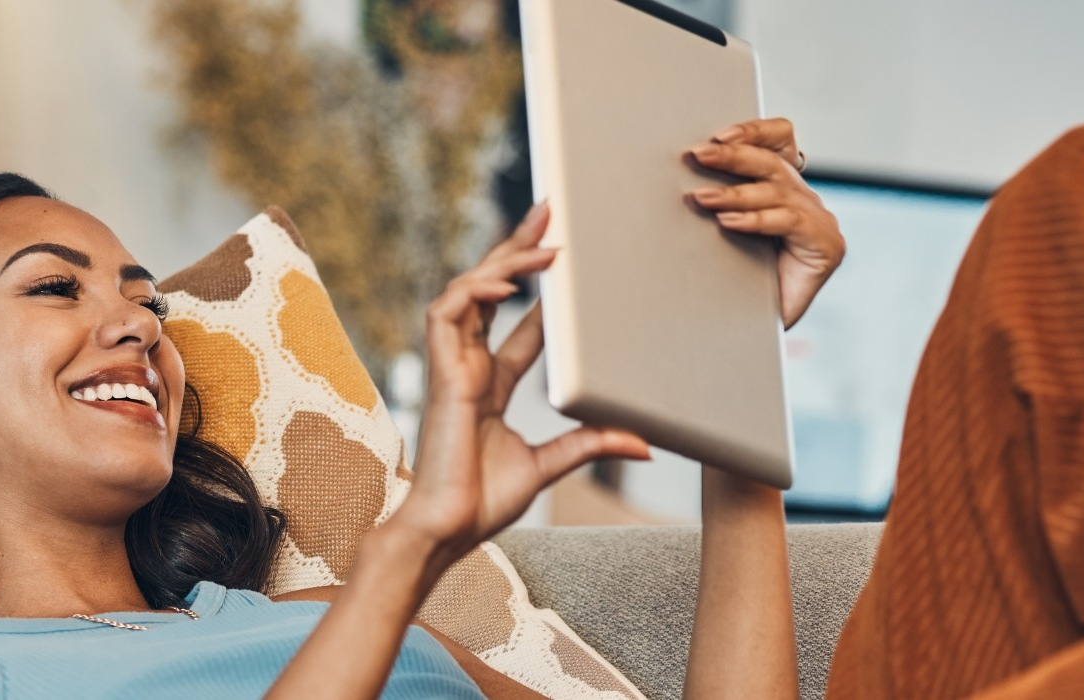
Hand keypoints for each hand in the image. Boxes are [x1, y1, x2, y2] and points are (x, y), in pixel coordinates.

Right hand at [385, 203, 651, 569]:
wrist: (447, 530)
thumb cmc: (483, 502)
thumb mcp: (550, 464)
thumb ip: (589, 444)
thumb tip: (642, 443)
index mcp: (490, 384)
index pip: (517, 321)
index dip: (539, 289)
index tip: (565, 260)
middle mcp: (469, 366)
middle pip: (491, 291)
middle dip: (516, 249)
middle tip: (548, 212)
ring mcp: (451, 367)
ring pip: (469, 292)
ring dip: (503, 263)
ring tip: (542, 245)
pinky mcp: (440, 374)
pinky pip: (447, 315)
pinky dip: (473, 293)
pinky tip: (503, 283)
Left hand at [688, 118, 845, 329]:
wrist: (752, 333)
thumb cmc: (736, 283)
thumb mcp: (725, 231)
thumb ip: (719, 201)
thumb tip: (683, 174)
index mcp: (784, 190)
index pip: (780, 143)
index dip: (754, 132)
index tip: (718, 134)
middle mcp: (805, 201)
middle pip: (773, 163)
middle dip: (733, 157)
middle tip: (698, 155)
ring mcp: (820, 222)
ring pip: (777, 192)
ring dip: (734, 193)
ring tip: (702, 198)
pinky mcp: (826, 246)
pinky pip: (789, 222)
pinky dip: (756, 220)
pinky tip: (729, 222)